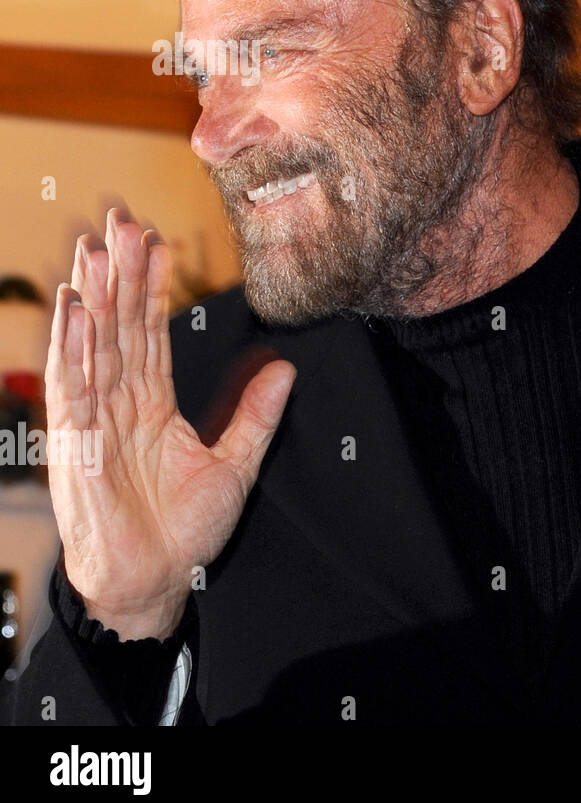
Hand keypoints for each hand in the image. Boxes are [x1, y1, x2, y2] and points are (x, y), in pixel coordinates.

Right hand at [45, 207, 295, 638]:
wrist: (153, 582)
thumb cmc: (182, 531)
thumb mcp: (235, 464)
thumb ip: (256, 415)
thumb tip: (285, 369)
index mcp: (150, 403)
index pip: (151, 332)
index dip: (152, 287)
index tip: (156, 241)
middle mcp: (117, 402)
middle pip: (118, 326)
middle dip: (118, 273)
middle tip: (119, 220)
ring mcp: (93, 421)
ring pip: (93, 347)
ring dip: (93, 297)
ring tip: (94, 248)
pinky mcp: (76, 445)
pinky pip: (74, 389)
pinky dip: (73, 349)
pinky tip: (75, 311)